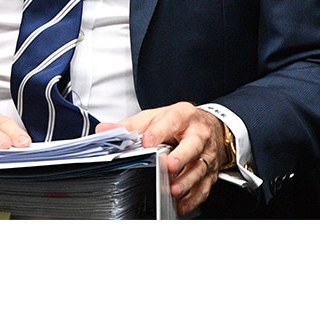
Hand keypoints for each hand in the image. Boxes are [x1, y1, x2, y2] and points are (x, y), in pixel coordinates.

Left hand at [98, 102, 230, 216]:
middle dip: (181, 157)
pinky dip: (193, 198)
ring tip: (173, 190)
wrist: (213, 128)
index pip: (172, 121)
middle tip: (169, 166)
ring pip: (199, 169)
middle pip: (193, 145)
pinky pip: (204, 187)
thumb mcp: (158, 116)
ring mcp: (206, 154)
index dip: (159, 131)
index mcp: (183, 116)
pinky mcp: (211, 172)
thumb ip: (132, 125)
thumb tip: (106, 130)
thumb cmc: (182, 123)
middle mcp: (198, 135)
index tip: (148, 141)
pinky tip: (181, 204)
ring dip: (186, 181)